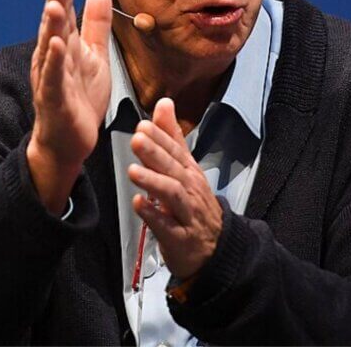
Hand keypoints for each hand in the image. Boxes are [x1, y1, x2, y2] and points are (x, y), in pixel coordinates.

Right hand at [27, 0, 111, 214]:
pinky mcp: (55, 100)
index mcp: (64, 47)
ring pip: (51, 50)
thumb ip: (96, 23)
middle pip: (55, 28)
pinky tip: (58, 46)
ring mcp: (51, 79)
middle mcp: (53, 60)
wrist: (69, 141)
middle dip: (55, 4)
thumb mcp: (94, 56)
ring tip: (53, 5)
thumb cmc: (80, 97)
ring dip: (51, 28)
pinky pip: (54, 79)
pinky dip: (55, 62)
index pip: (63, 18)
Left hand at [128, 98, 223, 278]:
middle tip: (137, 140)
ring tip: (134, 171)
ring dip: (153, 181)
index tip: (144, 125)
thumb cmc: (194, 204)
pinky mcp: (179, 238)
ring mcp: (186, 214)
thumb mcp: (186, 168)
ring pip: (172, 195)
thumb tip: (163, 103)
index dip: (161, 138)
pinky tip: (139, 204)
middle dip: (156, 154)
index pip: (176, 151)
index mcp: (190, 172)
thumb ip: (172, 136)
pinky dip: (153, 215)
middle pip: (174, 169)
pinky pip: (167, 226)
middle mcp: (190, 190)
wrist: (216, 248)